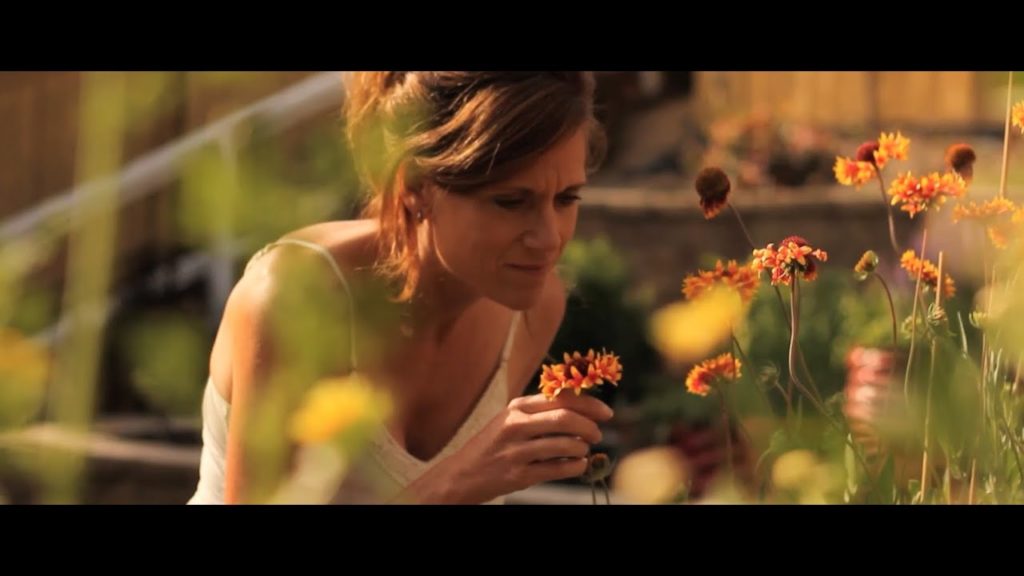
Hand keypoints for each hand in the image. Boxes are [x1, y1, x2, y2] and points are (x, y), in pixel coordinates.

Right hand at [403, 392, 613, 502]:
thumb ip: (540, 412)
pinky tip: (577, 465)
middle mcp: (516, 425)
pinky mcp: (519, 475)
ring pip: (565, 445)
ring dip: (582, 448)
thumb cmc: (492, 445)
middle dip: (590, 426)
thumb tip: (583, 409)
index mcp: (516, 407)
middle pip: (565, 419)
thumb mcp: (510, 420)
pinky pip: (557, 469)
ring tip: (583, 451)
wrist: (461, 474)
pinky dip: (575, 466)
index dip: (589, 404)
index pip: (561, 398)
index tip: (606, 412)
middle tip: (598, 434)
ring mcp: (517, 451)